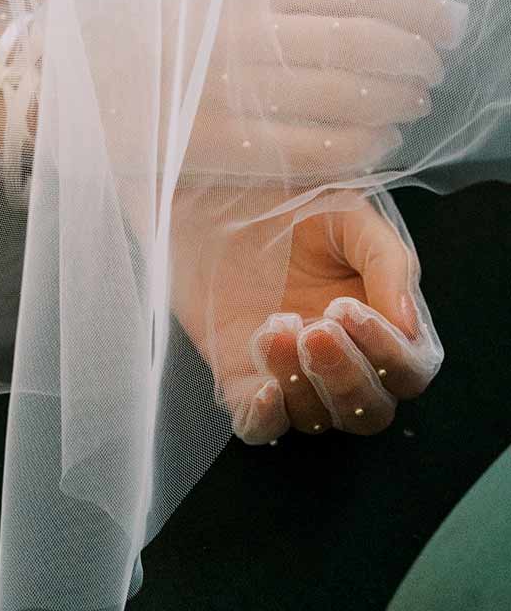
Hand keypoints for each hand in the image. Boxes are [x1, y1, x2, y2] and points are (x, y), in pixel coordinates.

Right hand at [161, 0, 465, 187]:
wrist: (87, 79)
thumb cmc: (165, 21)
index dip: (417, 4)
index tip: (446, 17)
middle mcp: (244, 32)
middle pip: (363, 43)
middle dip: (417, 55)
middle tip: (433, 62)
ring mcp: (237, 93)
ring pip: (350, 100)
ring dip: (400, 101)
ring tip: (413, 99)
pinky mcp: (231, 147)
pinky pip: (323, 150)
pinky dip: (368, 146)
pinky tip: (379, 139)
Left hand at [170, 187, 442, 442]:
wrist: (204, 185)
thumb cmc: (284, 194)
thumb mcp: (345, 210)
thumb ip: (387, 260)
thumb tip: (409, 323)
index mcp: (377, 318)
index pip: (408, 369)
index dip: (387, 353)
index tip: (345, 308)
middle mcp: (340, 354)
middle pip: (371, 410)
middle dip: (347, 377)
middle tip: (315, 328)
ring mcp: (289, 370)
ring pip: (318, 419)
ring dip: (302, 384)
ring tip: (274, 326)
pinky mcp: (239, 376)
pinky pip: (260, 428)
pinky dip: (266, 422)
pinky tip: (264, 389)